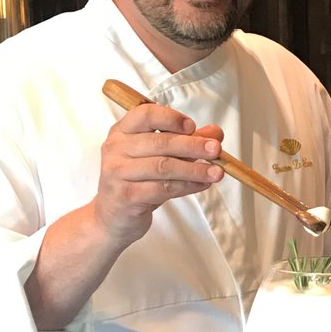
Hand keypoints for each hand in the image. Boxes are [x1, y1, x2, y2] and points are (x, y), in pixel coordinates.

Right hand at [94, 103, 224, 246]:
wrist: (113, 217)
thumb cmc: (139, 181)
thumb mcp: (161, 156)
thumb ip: (186, 141)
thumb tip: (215, 133)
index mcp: (122, 131)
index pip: (145, 114)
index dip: (171, 118)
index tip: (193, 126)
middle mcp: (116, 148)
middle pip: (160, 142)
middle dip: (192, 145)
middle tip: (216, 149)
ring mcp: (117, 172)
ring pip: (163, 166)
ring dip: (195, 169)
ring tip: (217, 172)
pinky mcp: (125, 196)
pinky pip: (162, 188)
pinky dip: (187, 186)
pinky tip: (202, 184)